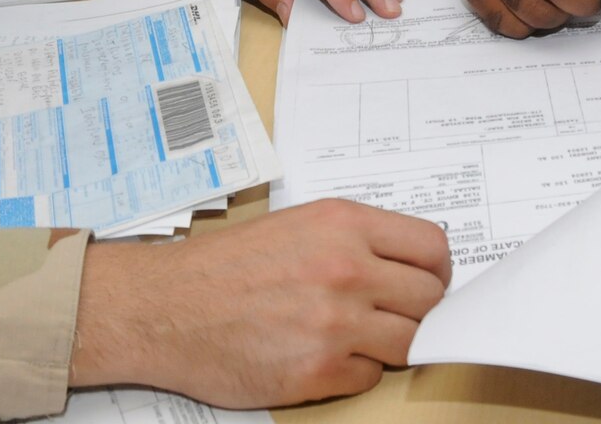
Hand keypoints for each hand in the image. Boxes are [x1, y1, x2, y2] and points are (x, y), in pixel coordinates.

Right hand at [70, 199, 450, 406]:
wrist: (164, 308)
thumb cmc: (222, 268)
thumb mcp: (296, 225)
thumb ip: (354, 240)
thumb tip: (406, 265)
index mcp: (343, 224)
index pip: (432, 247)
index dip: (435, 270)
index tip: (427, 281)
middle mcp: (345, 269)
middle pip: (430, 298)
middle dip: (418, 310)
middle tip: (393, 314)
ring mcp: (334, 324)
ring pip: (409, 341)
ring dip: (390, 343)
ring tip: (358, 337)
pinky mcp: (318, 371)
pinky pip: (370, 377)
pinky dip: (355, 371)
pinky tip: (323, 356)